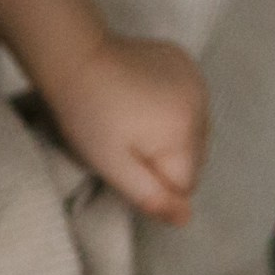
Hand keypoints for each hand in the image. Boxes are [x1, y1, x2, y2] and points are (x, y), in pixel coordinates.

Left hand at [43, 34, 209, 226]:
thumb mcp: (112, 165)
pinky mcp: (185, 63)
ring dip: (170, 134)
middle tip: (125, 140)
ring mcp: (196, 82)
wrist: (73, 55)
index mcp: (184, 136)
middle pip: (193, 158)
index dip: (154, 180)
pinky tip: (141, 97)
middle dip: (165, 158)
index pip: (185, 184)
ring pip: (192, 131)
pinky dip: (172, 107)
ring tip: (131, 118)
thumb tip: (185, 219)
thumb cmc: (86, 115)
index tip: (126, 160)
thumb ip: (149, 196)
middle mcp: (201, 108)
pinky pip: (189, 102)